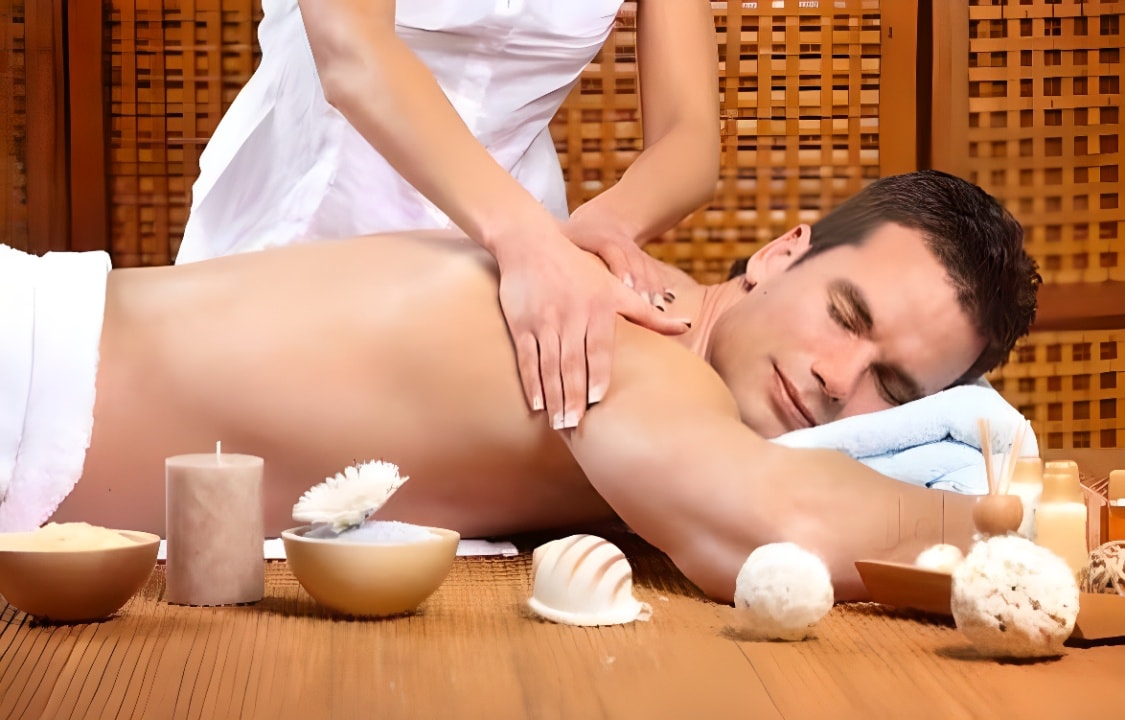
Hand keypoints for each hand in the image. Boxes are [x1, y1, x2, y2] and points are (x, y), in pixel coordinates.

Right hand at [496, 235, 689, 429]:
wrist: (531, 243)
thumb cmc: (579, 269)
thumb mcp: (616, 287)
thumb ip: (648, 313)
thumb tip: (686, 326)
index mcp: (596, 309)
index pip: (597, 348)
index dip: (596, 374)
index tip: (597, 401)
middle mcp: (570, 316)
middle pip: (572, 363)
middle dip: (573, 395)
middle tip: (575, 425)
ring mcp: (544, 321)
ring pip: (549, 365)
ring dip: (553, 395)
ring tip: (559, 423)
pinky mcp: (521, 323)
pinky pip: (527, 358)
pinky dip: (530, 382)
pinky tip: (536, 404)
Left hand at [563, 202, 674, 309]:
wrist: (608, 220)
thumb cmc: (577, 233)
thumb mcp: (565, 235)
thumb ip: (553, 243)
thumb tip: (524, 248)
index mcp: (604, 239)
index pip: (616, 251)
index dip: (622, 268)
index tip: (625, 283)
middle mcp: (624, 246)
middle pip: (637, 264)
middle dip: (643, 284)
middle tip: (647, 303)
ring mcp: (638, 256)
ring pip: (649, 272)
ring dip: (655, 290)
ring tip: (659, 308)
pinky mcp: (647, 266)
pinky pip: (658, 278)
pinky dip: (663, 292)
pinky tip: (668, 307)